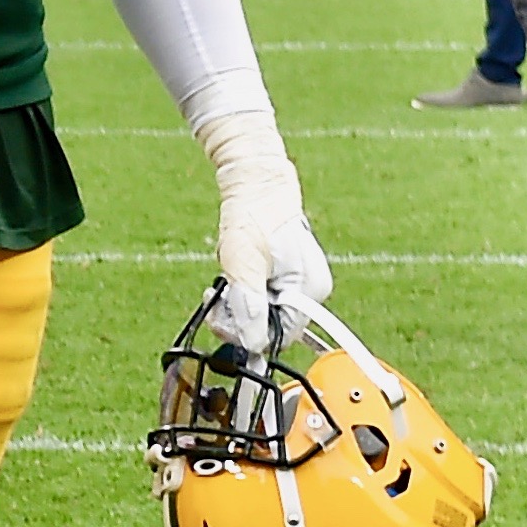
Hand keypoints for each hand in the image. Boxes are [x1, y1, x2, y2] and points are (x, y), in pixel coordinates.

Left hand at [199, 113, 333, 354]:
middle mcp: (310, 291)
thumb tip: (251, 343)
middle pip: (270, 325)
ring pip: (262, 309)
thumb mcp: (244, 264)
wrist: (257, 183)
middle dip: (238, 314)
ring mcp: (300, 281)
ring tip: (227, 273)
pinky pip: (260, 293)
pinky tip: (235, 268)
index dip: (247, 334)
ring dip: (237, 298)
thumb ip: (249, 305)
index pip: (279, 336)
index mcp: (309, 292)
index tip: (221, 319)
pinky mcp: (286, 273)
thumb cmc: (253, 217)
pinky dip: (243, 285)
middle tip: (216, 295)